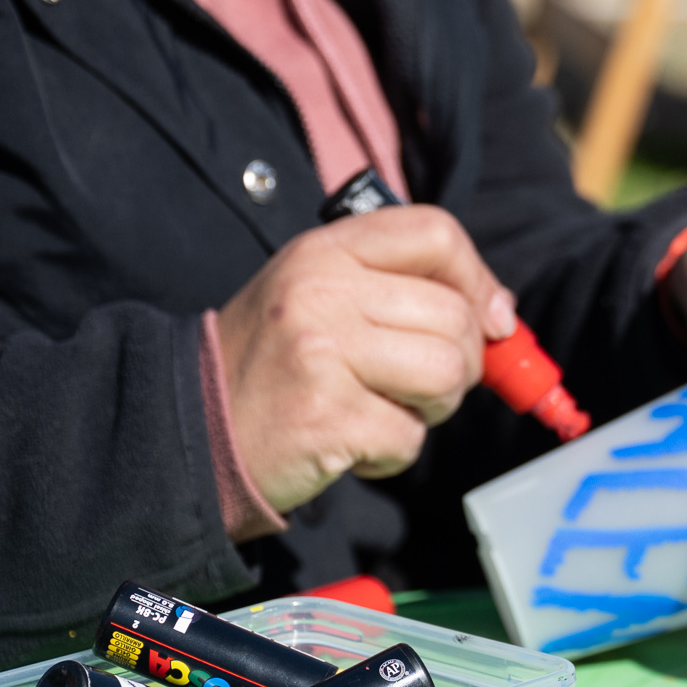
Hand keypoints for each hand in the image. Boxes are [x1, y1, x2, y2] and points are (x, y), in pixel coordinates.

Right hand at [214, 206, 515, 515]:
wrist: (186, 429)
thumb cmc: (270, 366)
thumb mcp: (321, 298)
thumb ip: (402, 289)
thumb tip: (500, 314)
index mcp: (325, 251)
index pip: (435, 233)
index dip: (477, 279)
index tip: (487, 319)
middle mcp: (322, 291)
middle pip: (455, 315)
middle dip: (460, 363)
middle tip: (416, 387)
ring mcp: (322, 353)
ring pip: (446, 375)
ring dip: (431, 409)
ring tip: (383, 411)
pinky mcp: (325, 418)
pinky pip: (410, 437)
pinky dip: (392, 453)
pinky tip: (351, 445)